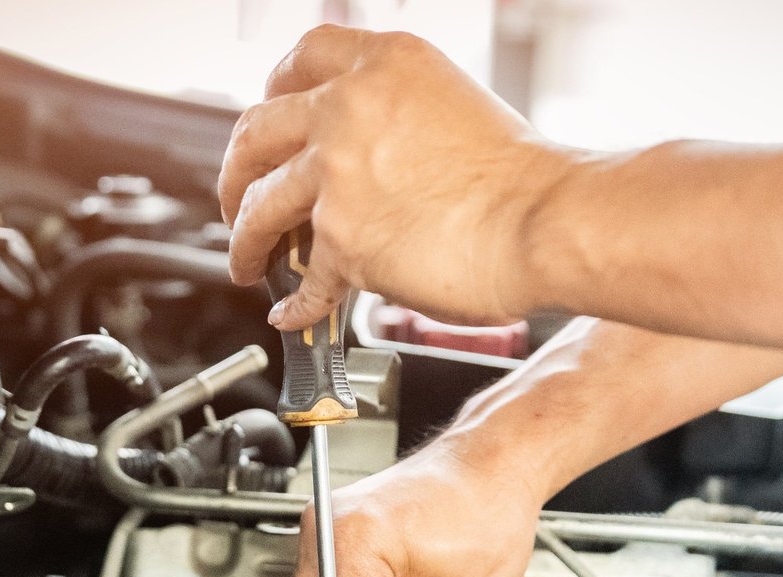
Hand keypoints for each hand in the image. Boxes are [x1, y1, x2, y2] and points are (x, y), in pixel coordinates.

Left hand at [218, 25, 573, 330]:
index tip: (271, 125)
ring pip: (260, 206)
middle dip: (236, 173)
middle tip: (239, 198)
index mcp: (382, 66)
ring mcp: (339, 171)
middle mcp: (350, 107)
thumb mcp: (453, 104)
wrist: (546, 222)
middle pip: (255, 132)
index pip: (300, 59)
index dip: (273, 92)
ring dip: (245, 242)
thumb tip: (362, 152)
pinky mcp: (343, 238)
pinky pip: (303, 276)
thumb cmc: (523, 179)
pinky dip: (295, 302)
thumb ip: (396, 114)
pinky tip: (293, 311)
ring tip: (248, 264)